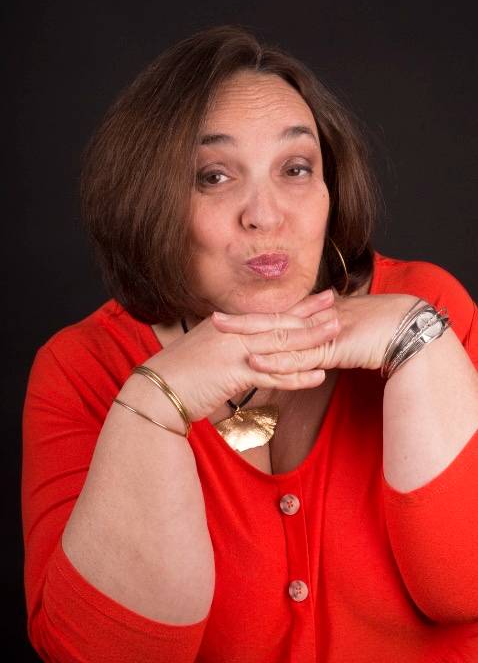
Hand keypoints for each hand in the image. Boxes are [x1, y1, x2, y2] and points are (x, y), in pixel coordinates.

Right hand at [142, 289, 339, 420]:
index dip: (295, 306)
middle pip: (278, 322)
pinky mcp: (234, 374)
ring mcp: (234, 351)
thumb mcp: (205, 352)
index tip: (318, 297)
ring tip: (337, 333)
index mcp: (228, 326)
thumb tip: (248, 349)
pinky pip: (272, 374)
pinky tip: (318, 376)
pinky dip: (296, 375)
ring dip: (311, 339)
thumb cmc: (178, 374)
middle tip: (336, 306)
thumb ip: (228, 345)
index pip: (268, 314)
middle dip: (310, 314)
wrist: (154, 390)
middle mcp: (234, 333)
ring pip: (280, 343)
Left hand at [212, 292, 418, 376]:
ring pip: (278, 336)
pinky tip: (256, 362)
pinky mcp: (331, 349)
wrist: (405, 327)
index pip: (277, 316)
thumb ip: (323, 342)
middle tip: (211, 319)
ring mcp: (320, 334)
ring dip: (249, 335)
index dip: (252, 317)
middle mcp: (313, 321)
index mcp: (314, 317)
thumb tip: (308, 350)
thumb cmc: (377, 332)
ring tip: (221, 333)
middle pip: (270, 320)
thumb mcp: (343, 336)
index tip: (228, 317)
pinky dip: (276, 361)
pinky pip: (298, 357)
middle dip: (240, 321)